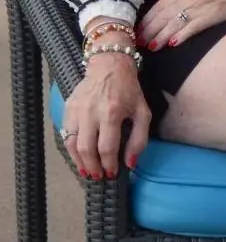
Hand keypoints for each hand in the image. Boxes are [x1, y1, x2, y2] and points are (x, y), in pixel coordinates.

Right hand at [63, 54, 149, 178]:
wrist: (109, 66)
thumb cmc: (129, 91)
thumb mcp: (143, 112)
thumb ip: (140, 139)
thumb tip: (130, 163)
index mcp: (112, 113)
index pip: (107, 147)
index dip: (109, 164)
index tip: (112, 173)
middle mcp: (91, 112)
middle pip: (87, 149)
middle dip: (93, 166)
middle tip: (99, 176)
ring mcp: (76, 110)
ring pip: (72, 143)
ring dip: (79, 161)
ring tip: (87, 171)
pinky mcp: (67, 108)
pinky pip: (66, 134)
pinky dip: (71, 149)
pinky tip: (79, 156)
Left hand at [136, 0, 225, 51]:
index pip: (160, 5)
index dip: (147, 18)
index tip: (137, 30)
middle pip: (164, 15)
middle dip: (149, 29)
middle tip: (138, 42)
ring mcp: (201, 5)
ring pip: (175, 22)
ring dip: (161, 35)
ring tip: (151, 46)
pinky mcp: (213, 15)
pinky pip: (193, 26)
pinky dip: (182, 34)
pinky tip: (172, 44)